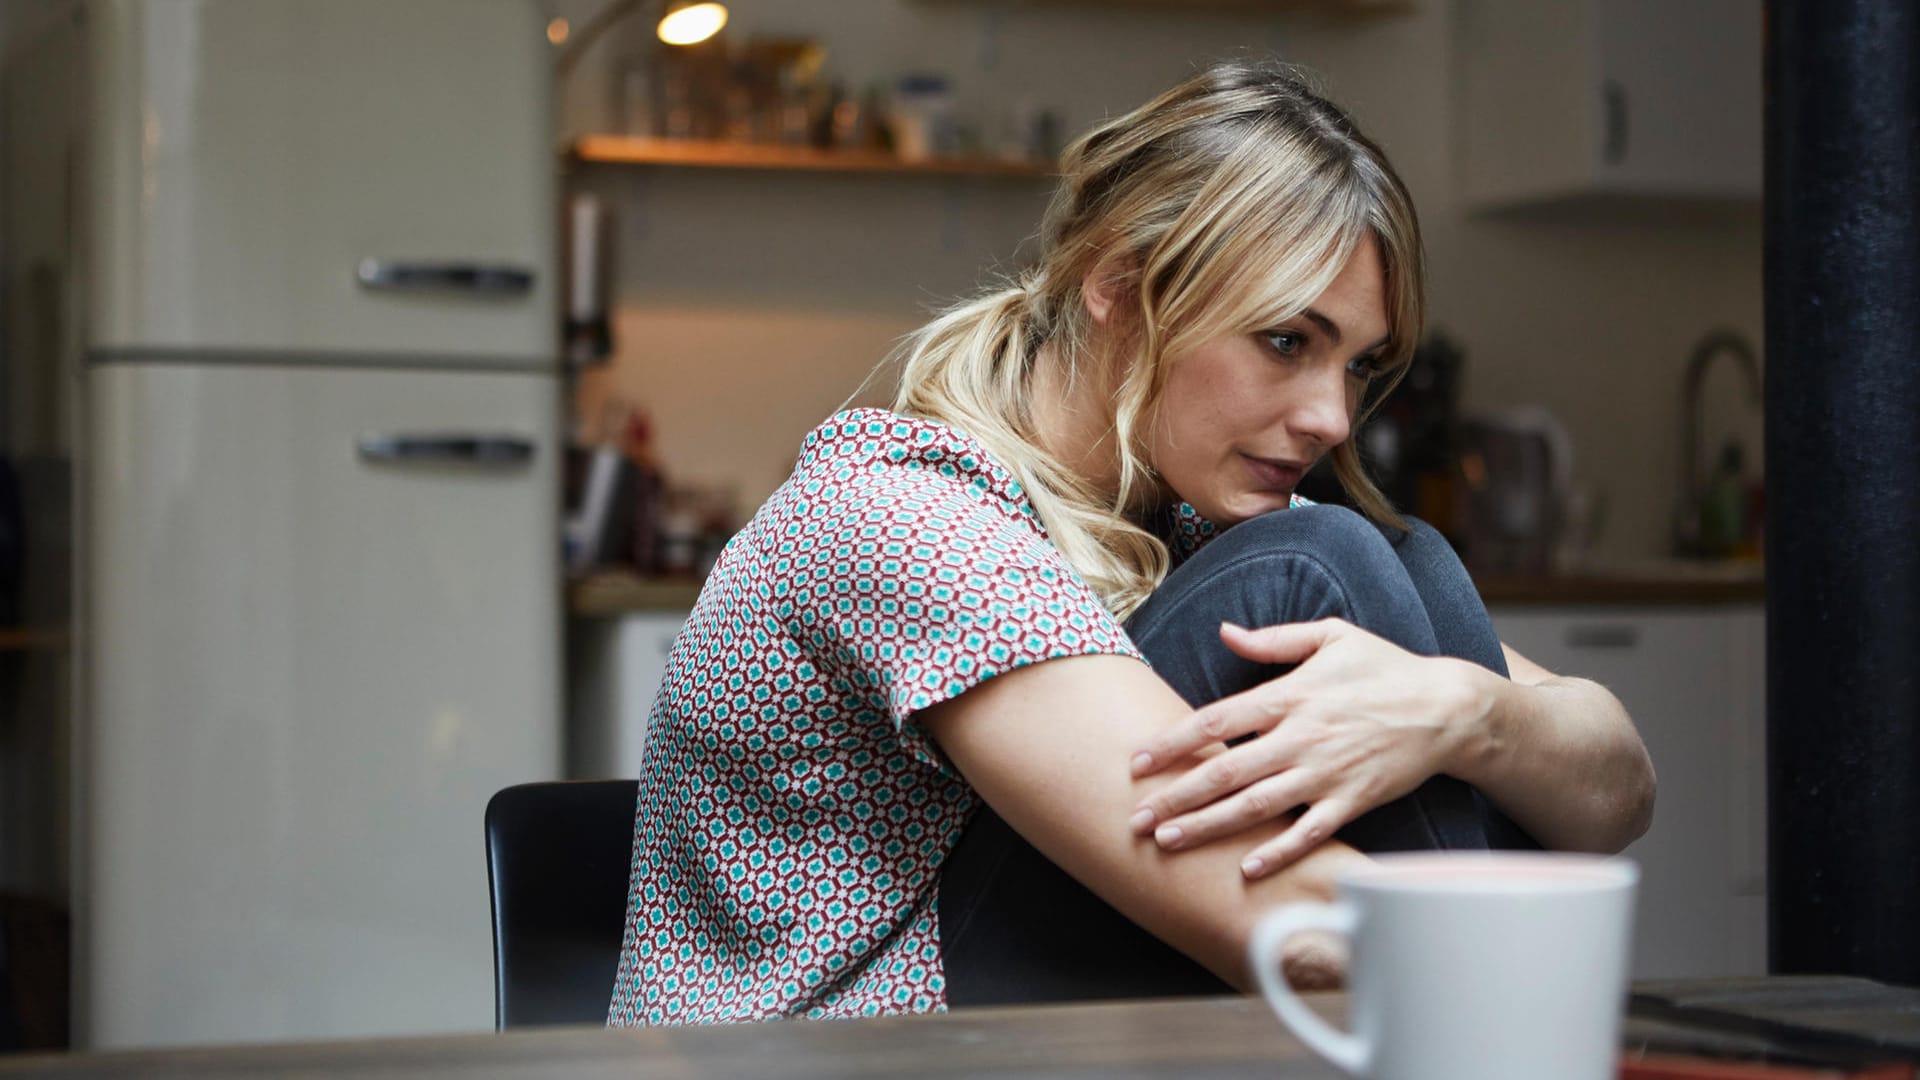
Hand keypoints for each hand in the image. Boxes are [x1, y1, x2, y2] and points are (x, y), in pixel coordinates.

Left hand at [1128, 619, 1489, 878]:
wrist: (1448, 706)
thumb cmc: (1385, 667)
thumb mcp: (1331, 636)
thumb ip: (1274, 639)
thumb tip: (1225, 632)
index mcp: (1290, 695)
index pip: (1216, 720)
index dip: (1173, 742)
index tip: (1137, 761)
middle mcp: (1302, 737)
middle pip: (1226, 771)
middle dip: (1176, 796)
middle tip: (1135, 818)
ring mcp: (1327, 773)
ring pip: (1257, 806)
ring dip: (1209, 826)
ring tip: (1168, 842)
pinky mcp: (1354, 801)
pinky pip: (1309, 832)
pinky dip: (1279, 852)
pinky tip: (1247, 869)